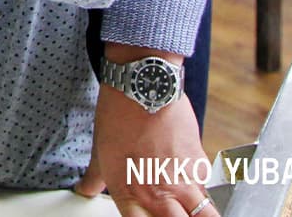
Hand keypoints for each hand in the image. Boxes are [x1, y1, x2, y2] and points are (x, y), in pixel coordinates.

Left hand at [74, 72, 208, 216]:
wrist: (144, 86)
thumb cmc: (119, 116)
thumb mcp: (101, 152)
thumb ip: (96, 178)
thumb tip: (85, 189)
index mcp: (131, 194)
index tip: (151, 216)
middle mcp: (161, 193)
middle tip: (175, 212)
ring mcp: (185, 180)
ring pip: (205, 214)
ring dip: (197, 212)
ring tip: (188, 206)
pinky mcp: (201, 164)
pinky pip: (206, 186)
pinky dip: (198, 186)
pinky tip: (186, 175)